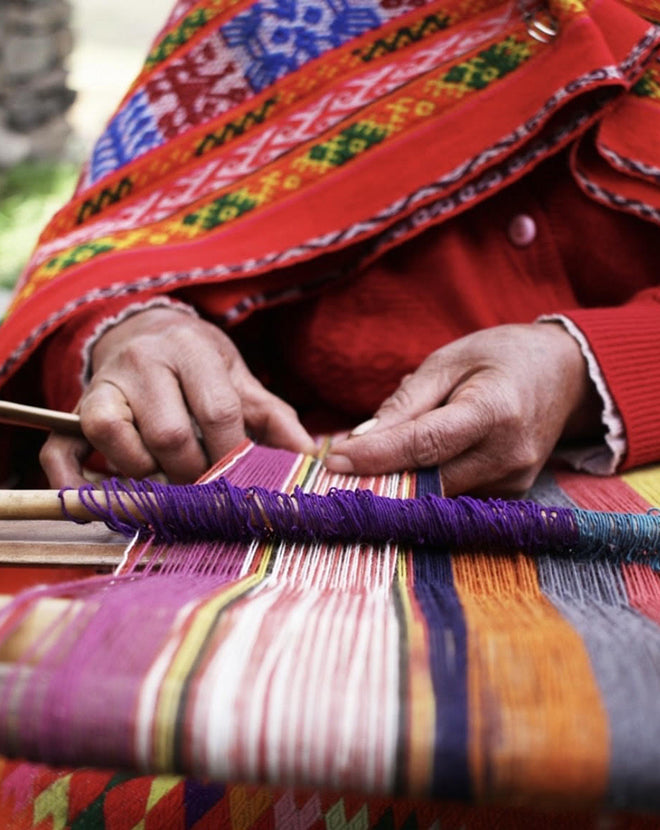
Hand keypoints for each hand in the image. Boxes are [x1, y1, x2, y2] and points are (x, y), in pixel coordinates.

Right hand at [40, 307, 314, 486]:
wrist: (146, 331)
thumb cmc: (200, 364)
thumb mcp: (240, 380)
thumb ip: (274, 417)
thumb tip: (311, 460)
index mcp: (192, 350)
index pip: (217, 411)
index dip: (233, 454)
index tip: (243, 480)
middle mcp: (143, 362)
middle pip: (169, 434)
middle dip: (193, 472)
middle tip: (206, 486)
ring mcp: (105, 385)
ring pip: (116, 440)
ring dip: (145, 476)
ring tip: (167, 481)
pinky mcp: (78, 409)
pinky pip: (62, 450)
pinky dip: (75, 483)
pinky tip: (97, 503)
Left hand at [325, 323, 601, 495]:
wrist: (564, 375)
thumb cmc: (501, 357)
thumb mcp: (450, 360)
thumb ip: (407, 401)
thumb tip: (361, 438)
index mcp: (495, 411)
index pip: (424, 445)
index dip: (376, 456)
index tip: (333, 461)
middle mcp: (509, 455)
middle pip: (428, 480)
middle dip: (378, 477)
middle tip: (333, 471)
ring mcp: (514, 481)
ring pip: (438, 495)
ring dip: (399, 483)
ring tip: (366, 464)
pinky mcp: (512, 494)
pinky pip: (454, 496)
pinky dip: (424, 484)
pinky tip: (406, 468)